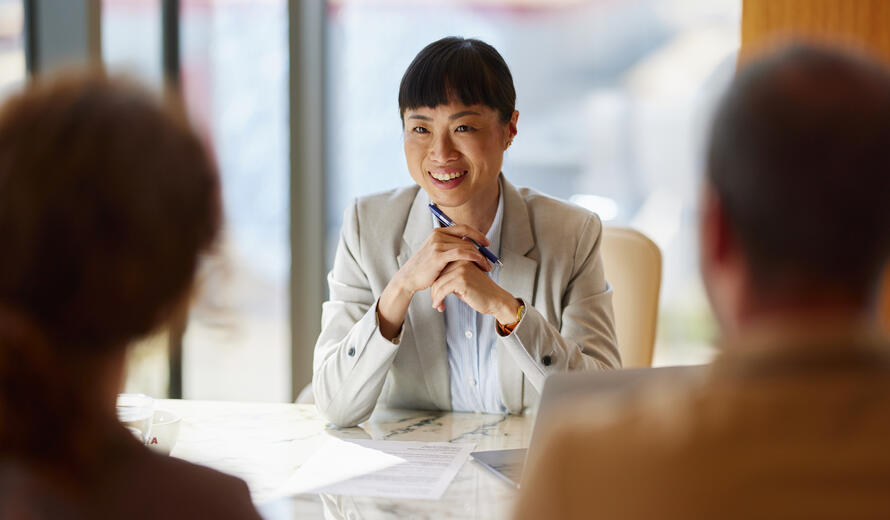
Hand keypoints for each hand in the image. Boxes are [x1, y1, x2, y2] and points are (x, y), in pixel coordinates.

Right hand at [378, 224, 491, 339]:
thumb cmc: (424, 269)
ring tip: (486, 266)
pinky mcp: (438, 255)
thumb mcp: (436, 253)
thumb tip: (467, 246)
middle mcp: (437, 235)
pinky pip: (462, 253)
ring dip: (479, 256)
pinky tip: (479, 263)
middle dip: (481, 248)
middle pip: (466, 238)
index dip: (477, 234)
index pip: (463, 228)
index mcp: (438, 232)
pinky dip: (474, 257)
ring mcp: (437, 244)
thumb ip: (449, 248)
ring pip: (466, 246)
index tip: (486, 243)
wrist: (409, 278)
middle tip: (489, 259)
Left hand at [429, 260, 520, 323]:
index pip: (439, 266)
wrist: (495, 300)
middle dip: (434, 290)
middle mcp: (461, 260)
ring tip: (437, 305)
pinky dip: (438, 300)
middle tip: (436, 301)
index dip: (434, 281)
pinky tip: (439, 306)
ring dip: (435, 297)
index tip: (435, 293)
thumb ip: (451, 274)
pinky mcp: (462, 280)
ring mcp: (462, 269)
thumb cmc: (479, 291)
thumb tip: (432, 278)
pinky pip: (442, 290)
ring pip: (437, 283)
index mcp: (462, 256)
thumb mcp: (464, 278)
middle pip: (437, 274)